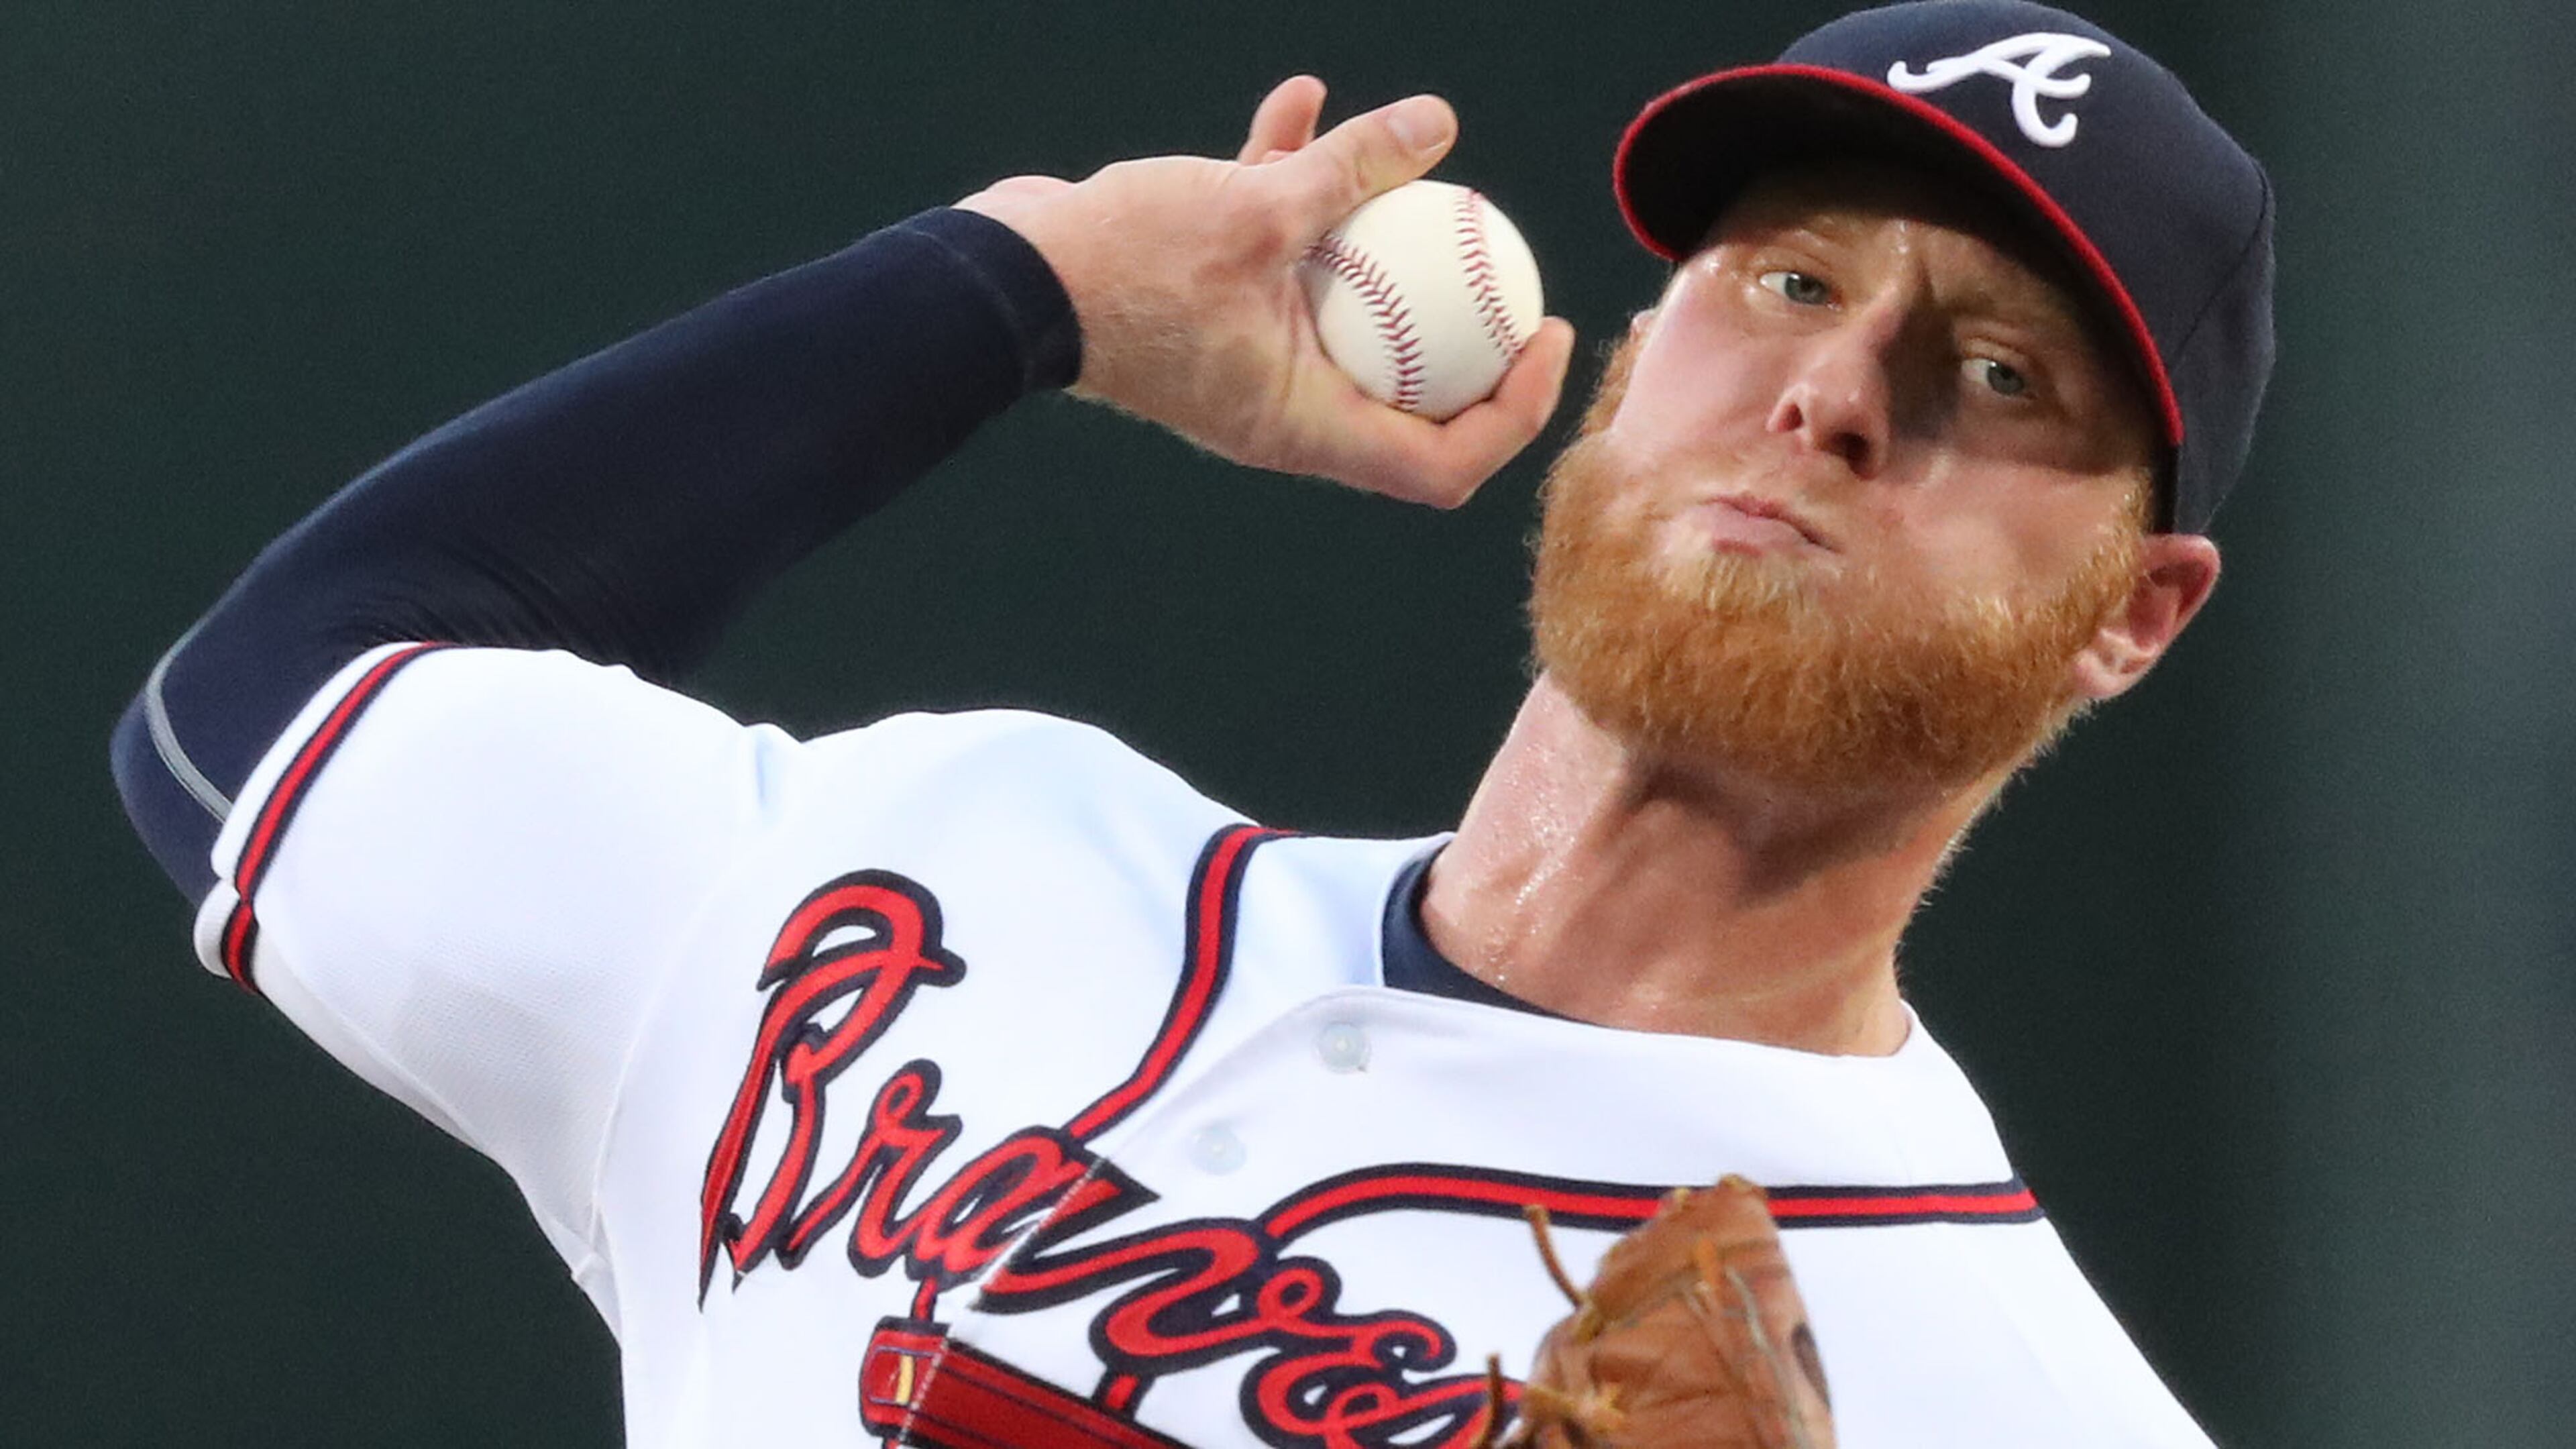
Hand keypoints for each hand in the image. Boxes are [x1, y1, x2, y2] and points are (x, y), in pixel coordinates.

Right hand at [958, 77, 1575, 507]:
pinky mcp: (1211, 308)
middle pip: (1413, 393)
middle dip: (1469, 333)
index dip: (1516, 413)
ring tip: (1410, 165)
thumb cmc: (1125, 269)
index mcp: (1306, 428)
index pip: (1444, 463)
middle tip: (1510, 268)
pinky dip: (1297, 189)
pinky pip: (1280, 258)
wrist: (1007, 276)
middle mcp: (1284, 409)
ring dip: (1378, 241)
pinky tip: (1302, 103)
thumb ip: (1352, 170)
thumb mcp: (1259, 208)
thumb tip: (1437, 123)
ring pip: (1346, 312)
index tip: (1546, 336)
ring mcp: (1248, 360)